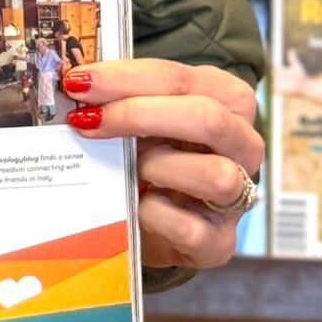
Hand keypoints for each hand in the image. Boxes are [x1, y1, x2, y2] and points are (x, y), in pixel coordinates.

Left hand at [61, 58, 262, 270]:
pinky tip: (136, 206)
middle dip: (138, 114)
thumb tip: (77, 84)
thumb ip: (123, 95)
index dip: (125, 78)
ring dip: (158, 167)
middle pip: (207, 118)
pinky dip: (154, 214)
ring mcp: (237, 197)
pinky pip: (191, 228)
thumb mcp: (145, 114)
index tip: (79, 82)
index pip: (179, 78)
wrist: (156, 220)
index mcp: (228, 99)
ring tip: (127, 168)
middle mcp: (244, 145)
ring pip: (215, 175)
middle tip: (88, 120)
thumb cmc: (152, 152)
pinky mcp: (219, 243)